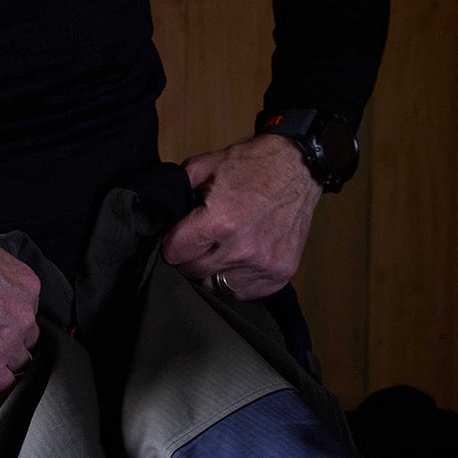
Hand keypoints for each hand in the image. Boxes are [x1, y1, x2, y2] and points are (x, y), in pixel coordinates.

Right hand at [0, 222, 41, 402]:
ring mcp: (8, 339)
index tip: (0, 324)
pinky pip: (3, 387)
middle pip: (27, 338)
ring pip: (19, 363)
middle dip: (11, 341)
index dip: (12, 320)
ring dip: (4, 365)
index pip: (29, 312)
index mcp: (26, 284)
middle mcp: (23, 312)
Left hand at [161, 135, 321, 300]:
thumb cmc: (251, 165)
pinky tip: (240, 258)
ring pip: (217, 286)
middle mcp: (242, 248)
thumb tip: (159, 214)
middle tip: (199, 243)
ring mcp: (263, 264)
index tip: (177, 238)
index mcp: (219, 221)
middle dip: (189, 258)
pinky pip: (244, 292)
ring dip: (213, 272)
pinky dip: (237, 279)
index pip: (174, 254)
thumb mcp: (204, 166)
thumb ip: (177, 191)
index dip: (171, 244)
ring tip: (220, 250)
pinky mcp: (280, 274)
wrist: (298, 168)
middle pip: (193, 273)